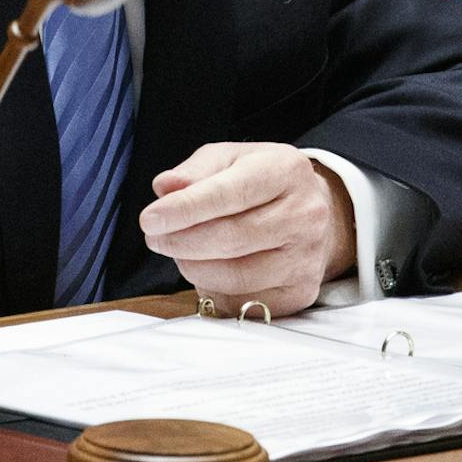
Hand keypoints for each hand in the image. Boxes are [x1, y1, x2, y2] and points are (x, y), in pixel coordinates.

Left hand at [140, 142, 355, 316]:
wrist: (311, 214)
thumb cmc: (262, 183)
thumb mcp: (230, 159)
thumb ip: (195, 170)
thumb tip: (165, 188)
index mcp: (287, 171)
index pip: (232, 193)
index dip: (186, 209)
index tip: (150, 219)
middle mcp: (306, 215)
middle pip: (232, 238)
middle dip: (182, 241)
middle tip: (154, 237)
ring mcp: (307, 258)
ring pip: (236, 276)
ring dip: (193, 267)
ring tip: (179, 251)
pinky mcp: (300, 292)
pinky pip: (244, 302)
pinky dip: (213, 289)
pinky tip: (207, 270)